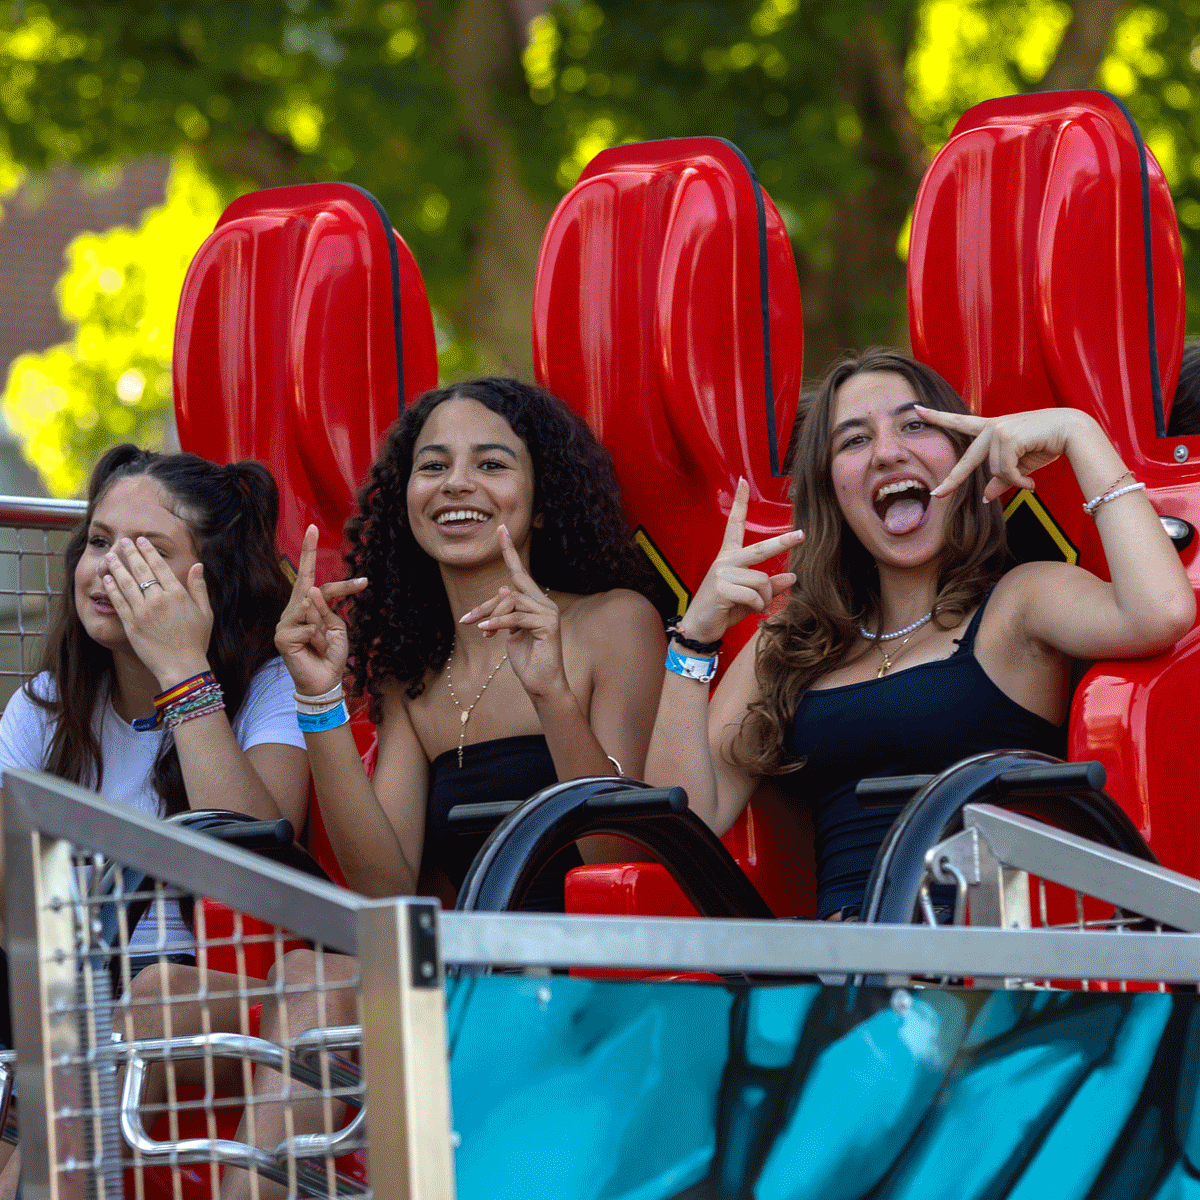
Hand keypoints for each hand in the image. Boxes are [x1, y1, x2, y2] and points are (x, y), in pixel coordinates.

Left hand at [101, 537, 212, 687]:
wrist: (182, 667)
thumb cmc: (196, 641)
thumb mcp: (206, 613)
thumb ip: (199, 587)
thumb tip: (198, 565)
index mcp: (178, 594)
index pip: (159, 566)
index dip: (148, 551)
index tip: (141, 541)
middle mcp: (159, 599)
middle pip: (140, 570)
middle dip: (130, 553)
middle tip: (122, 542)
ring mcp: (143, 612)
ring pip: (126, 583)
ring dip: (116, 567)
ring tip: (109, 556)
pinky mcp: (131, 625)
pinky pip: (118, 602)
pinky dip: (111, 588)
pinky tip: (107, 579)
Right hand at [274, 525, 367, 695]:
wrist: (324, 681)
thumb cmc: (331, 654)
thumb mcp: (336, 627)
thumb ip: (326, 610)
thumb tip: (311, 592)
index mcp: (307, 606)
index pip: (309, 577)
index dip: (309, 553)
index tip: (313, 529)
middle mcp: (292, 611)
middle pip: (306, 583)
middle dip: (310, 558)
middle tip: (313, 529)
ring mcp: (284, 623)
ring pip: (310, 609)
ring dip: (323, 628)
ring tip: (321, 644)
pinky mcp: (282, 637)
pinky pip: (308, 627)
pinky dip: (318, 639)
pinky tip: (312, 650)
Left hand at [458, 524, 567, 700]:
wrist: (542, 685)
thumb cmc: (527, 661)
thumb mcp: (510, 633)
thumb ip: (507, 612)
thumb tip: (502, 591)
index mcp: (536, 603)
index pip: (520, 573)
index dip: (509, 551)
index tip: (500, 530)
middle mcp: (544, 603)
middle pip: (510, 588)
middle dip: (486, 603)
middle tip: (465, 620)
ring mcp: (549, 612)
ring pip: (510, 601)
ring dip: (490, 616)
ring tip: (480, 632)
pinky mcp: (548, 624)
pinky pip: (515, 618)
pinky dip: (498, 624)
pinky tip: (486, 633)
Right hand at [680, 478, 802, 643]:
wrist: (698, 628)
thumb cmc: (723, 610)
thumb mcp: (749, 596)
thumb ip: (768, 586)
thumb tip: (792, 577)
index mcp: (728, 558)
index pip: (734, 525)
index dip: (740, 503)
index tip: (743, 482)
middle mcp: (725, 561)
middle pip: (760, 549)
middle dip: (783, 542)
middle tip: (802, 535)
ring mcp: (722, 573)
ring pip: (762, 581)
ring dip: (765, 599)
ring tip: (755, 607)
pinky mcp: (722, 588)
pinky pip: (754, 596)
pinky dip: (758, 607)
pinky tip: (748, 611)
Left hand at [921, 405, 1082, 502]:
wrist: (1073, 432)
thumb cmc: (1048, 443)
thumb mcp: (1021, 464)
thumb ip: (1002, 478)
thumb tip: (985, 497)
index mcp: (992, 428)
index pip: (960, 422)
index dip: (938, 417)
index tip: (917, 409)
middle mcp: (992, 426)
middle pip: (967, 460)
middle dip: (952, 481)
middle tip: (937, 495)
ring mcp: (999, 430)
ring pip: (994, 470)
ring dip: (1012, 481)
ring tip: (1028, 481)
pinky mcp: (1008, 437)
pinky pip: (1005, 471)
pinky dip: (1018, 481)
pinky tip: (1031, 481)